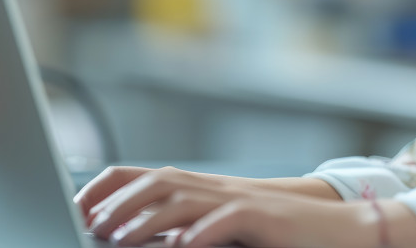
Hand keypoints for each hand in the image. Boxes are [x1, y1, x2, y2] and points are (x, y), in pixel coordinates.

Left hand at [76, 166, 338, 225]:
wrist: (336, 227)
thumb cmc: (278, 233)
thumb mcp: (224, 226)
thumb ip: (187, 227)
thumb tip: (143, 240)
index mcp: (205, 188)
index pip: (147, 174)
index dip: (110, 186)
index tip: (78, 205)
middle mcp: (218, 188)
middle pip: (159, 182)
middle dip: (118, 201)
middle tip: (87, 223)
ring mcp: (241, 200)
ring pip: (185, 200)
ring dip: (147, 219)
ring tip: (117, 238)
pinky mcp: (265, 219)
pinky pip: (229, 220)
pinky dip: (203, 233)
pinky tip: (182, 247)